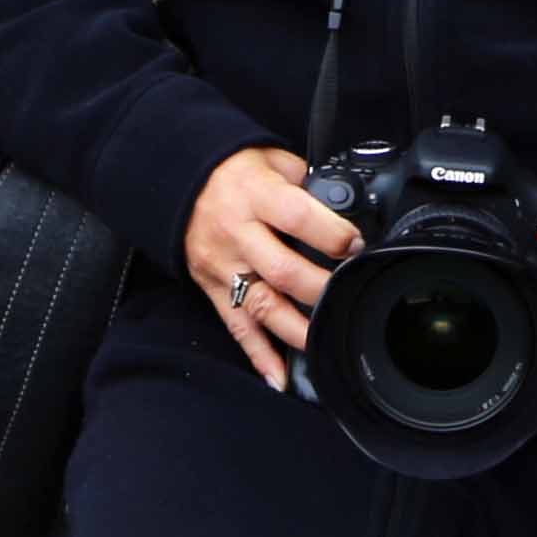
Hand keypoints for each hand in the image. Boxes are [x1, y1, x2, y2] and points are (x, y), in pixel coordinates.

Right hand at [183, 144, 360, 391]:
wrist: (181, 179)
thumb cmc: (235, 169)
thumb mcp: (272, 159)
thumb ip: (306, 181)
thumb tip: (345, 205)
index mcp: (257, 195)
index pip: (296, 217)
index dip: (330, 234)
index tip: (355, 245)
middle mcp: (238, 233)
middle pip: (281, 271)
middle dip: (321, 289)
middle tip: (349, 294)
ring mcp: (224, 265)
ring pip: (261, 306)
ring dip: (296, 330)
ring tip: (324, 343)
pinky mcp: (212, 288)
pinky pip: (236, 325)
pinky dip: (258, 355)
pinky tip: (279, 377)